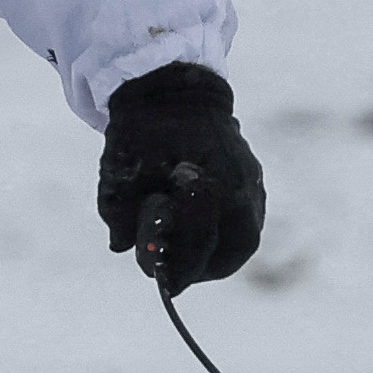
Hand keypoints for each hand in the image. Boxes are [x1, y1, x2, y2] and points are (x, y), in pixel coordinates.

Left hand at [94, 64, 262, 288]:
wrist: (173, 89)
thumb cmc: (143, 130)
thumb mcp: (120, 171)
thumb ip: (118, 214)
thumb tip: (121, 247)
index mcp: (209, 186)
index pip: (198, 247)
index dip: (178, 270)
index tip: (164, 284)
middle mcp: (239, 187)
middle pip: (233, 250)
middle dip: (203, 267)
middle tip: (178, 272)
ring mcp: (252, 182)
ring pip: (245, 238)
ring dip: (218, 254)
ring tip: (189, 255)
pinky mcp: (253, 177)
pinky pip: (248, 219)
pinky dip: (226, 235)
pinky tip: (202, 233)